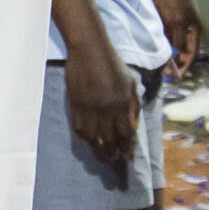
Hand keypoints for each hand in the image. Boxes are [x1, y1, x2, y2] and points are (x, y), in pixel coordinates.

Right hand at [63, 40, 139, 164]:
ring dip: (98, 149)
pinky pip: (78, 127)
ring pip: (93, 136)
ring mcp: (89, 107)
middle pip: (110, 138)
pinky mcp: (75, 104)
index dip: (126, 147)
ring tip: (102, 156)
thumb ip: (133, 104)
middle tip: (113, 160)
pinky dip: (84, 137)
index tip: (127, 156)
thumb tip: (133, 126)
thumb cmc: (113, 63)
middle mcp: (107, 107)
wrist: (89, 49)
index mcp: (122, 102)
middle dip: (113, 152)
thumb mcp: (130, 82)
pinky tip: (88, 141)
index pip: (125, 132)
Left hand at [153, 0, 199, 74]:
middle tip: (162, 74)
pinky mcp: (166, 20)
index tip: (174, 78)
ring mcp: (177, 25)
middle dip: (173, 63)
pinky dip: (160, 45)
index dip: (184, 67)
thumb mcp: (177, 22)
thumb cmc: (174, 0)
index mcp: (194, 31)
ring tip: (155, 66)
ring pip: (172, 45)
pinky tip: (152, 51)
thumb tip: (180, 60)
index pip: (191, 54)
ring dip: (165, 55)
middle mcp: (187, 30)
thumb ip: (178, 41)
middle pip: (181, 51)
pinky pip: (164, 37)